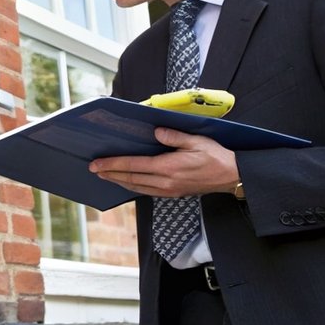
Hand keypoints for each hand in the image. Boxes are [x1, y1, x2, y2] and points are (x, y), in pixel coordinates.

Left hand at [89, 127, 239, 198]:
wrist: (231, 176)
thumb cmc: (216, 156)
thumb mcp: (197, 141)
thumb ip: (175, 137)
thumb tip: (157, 132)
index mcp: (169, 167)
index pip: (134, 166)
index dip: (113, 164)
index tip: (97, 164)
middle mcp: (166, 182)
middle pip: (131, 179)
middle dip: (110, 174)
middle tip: (93, 170)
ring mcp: (169, 190)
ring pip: (137, 187)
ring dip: (119, 181)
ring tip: (105, 176)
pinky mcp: (173, 193)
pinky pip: (147, 191)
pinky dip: (133, 187)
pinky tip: (127, 182)